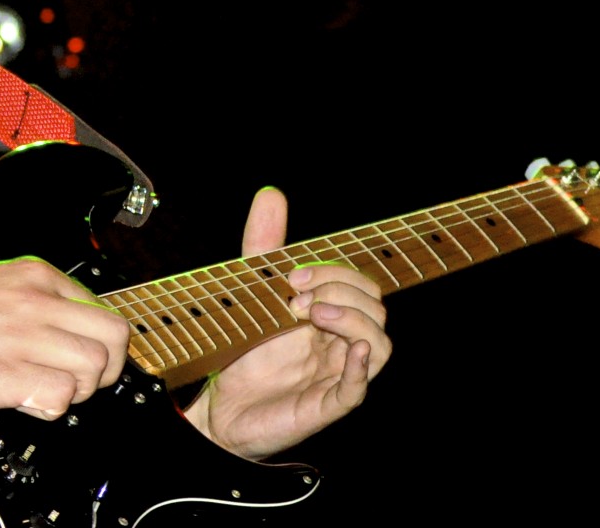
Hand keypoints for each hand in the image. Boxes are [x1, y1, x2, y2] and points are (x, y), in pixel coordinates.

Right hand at [0, 256, 132, 418]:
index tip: (82, 360)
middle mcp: (36, 302)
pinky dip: (52, 407)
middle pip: (114, 338)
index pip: (104, 311)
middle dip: (106, 369)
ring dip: (79, 391)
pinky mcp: (3, 373)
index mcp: (35, 277)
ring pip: (95, 368)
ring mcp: (21, 337)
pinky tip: (26, 402)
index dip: (99, 345)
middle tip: (79, 383)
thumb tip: (59, 336)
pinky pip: (60, 396)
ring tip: (47, 393)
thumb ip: (31, 303)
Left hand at [183, 187, 390, 459]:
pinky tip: (351, 348)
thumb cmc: (243, 350)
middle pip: (375, 309)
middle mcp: (341, 343)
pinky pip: (357, 389)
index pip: (360, 285)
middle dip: (341, 292)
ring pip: (379, 346)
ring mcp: (337, 375)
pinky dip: (360, 368)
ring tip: (315, 316)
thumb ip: (263, 245)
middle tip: (296, 298)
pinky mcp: (326, 405)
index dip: (334, 273)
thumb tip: (272, 193)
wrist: (219, 405)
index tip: (291, 276)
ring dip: (353, 321)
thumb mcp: (253, 290)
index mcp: (331, 314)